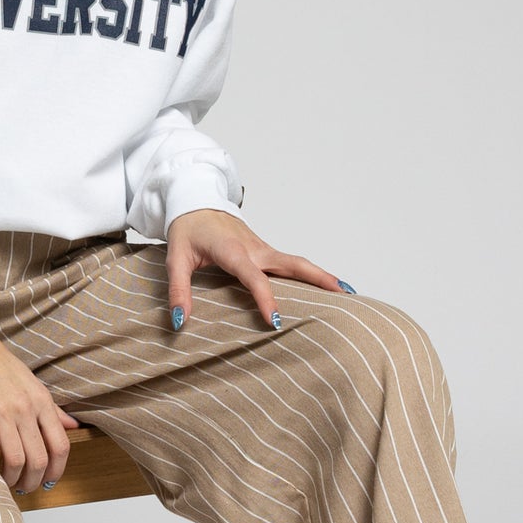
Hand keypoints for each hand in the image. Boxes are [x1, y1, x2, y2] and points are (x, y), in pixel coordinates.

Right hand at [0, 322, 79, 493]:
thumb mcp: (33, 383)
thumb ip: (52, 409)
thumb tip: (73, 427)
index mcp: (41, 400)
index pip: (60, 445)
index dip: (57, 471)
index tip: (49, 481)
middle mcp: (24, 407)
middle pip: (39, 459)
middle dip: (34, 481)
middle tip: (26, 487)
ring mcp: (0, 411)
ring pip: (15, 460)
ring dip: (12, 480)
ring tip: (7, 482)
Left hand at [165, 208, 344, 329]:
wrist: (195, 201)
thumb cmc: (187, 229)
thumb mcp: (175, 259)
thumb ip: (178, 291)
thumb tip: (180, 321)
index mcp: (233, 250)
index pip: (253, 277)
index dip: (265, 299)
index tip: (275, 322)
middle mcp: (255, 249)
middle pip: (294, 264)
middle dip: (320, 279)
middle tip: (345, 296)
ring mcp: (263, 249)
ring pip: (297, 263)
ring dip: (321, 277)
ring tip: (347, 295)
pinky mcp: (265, 251)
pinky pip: (290, 265)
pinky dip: (310, 276)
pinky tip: (322, 291)